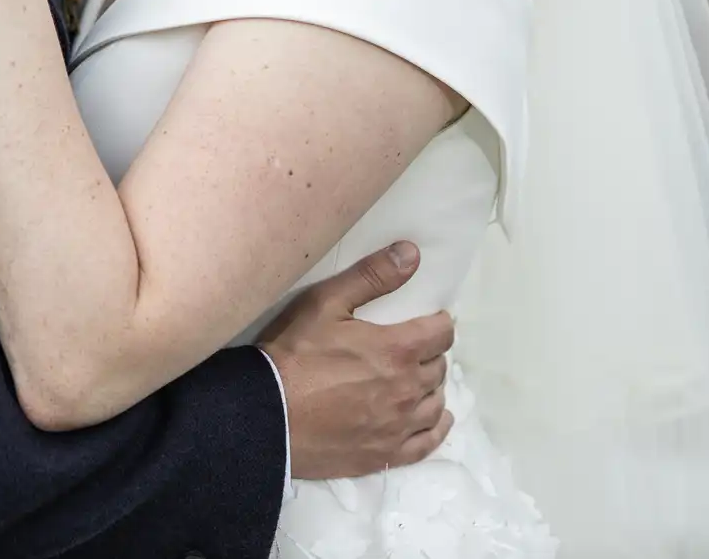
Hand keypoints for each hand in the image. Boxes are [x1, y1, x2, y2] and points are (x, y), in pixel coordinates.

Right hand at [257, 243, 453, 479]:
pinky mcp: (386, 455)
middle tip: (411, 348)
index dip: (438, 323)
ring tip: (417, 380)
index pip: (441, 332)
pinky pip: (428, 442)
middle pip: (438, 367)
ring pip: (436, 403)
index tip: (428, 321)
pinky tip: (435, 418)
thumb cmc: (294, 353)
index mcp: (397, 349)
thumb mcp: (325, 302)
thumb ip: (371, 276)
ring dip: (432, 388)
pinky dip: (437, 427)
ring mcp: (399, 426)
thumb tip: (412, 253)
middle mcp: (408, 389)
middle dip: (429, 354)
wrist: (267, 415)